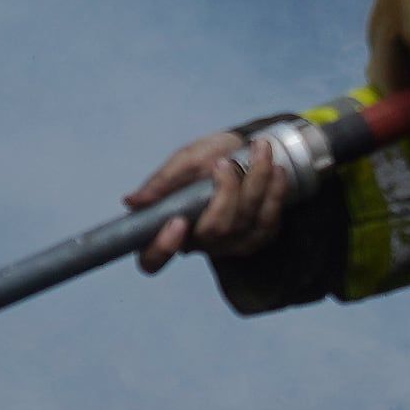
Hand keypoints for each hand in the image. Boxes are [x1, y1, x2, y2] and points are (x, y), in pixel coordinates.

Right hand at [128, 130, 295, 270]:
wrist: (242, 152)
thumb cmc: (206, 158)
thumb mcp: (182, 161)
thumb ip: (162, 181)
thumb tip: (132, 202)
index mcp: (168, 228)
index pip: (151, 260)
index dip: (161, 248)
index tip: (177, 220)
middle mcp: (198, 243)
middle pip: (212, 231)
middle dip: (225, 192)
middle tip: (224, 162)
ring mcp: (229, 244)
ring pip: (244, 223)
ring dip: (256, 182)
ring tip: (259, 149)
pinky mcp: (256, 238)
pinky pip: (268, 223)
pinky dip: (275, 194)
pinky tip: (277, 170)